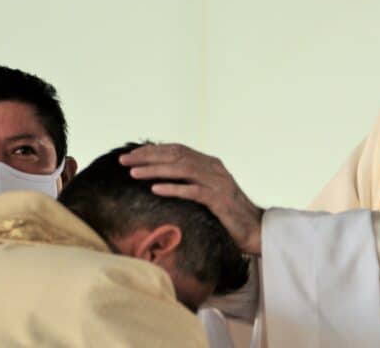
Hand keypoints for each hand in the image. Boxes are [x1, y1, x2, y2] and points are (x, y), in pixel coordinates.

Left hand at [119, 143, 263, 254]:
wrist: (255, 230)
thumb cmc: (227, 215)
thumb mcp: (207, 194)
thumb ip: (190, 182)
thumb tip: (161, 180)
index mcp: (209, 163)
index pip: (177, 150)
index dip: (153, 150)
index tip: (131, 155)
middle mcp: (214, 168)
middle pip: (176, 155)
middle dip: (148, 157)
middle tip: (124, 161)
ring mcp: (218, 182)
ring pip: (182, 169)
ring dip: (155, 170)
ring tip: (133, 173)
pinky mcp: (220, 199)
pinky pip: (194, 191)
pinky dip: (174, 188)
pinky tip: (156, 189)